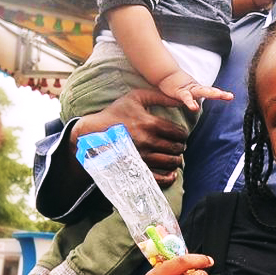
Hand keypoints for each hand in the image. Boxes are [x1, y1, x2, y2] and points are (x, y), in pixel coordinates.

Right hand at [74, 89, 193, 186]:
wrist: (92, 133)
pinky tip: (171, 174)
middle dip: (180, 147)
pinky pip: (158, 178)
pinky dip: (169, 178)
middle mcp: (147, 141)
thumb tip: (180, 100)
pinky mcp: (136, 169)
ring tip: (174, 157)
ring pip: (170, 163)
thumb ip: (159, 96)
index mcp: (149, 124)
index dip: (183, 134)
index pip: (178, 132)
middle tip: (178, 146)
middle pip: (176, 148)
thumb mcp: (136, 98)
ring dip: (176, 160)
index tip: (180, 135)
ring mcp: (142, 157)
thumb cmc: (115, 113)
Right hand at [156, 70, 232, 113]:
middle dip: (219, 94)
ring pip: (201, 91)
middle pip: (209, 91)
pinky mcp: (180, 92)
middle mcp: (196, 89)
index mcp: (198, 90)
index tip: (230, 96)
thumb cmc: (176, 86)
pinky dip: (190, 103)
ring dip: (211, 93)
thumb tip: (198, 107)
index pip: (211, 92)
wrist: (165, 75)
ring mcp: (189, 90)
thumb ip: (193, 99)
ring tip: (220, 95)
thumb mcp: (188, 93)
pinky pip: (186, 98)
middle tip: (230, 96)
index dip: (221, 94)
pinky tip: (194, 108)